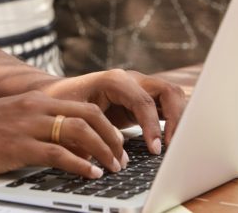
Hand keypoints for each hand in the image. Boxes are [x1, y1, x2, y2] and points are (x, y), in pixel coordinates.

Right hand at [0, 91, 128, 177]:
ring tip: (112, 168)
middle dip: (112, 138)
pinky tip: (90, 174)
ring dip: (103, 151)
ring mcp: (26, 125)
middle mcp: (34, 107)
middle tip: (122, 158)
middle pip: (89, 116)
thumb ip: (36, 125)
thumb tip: (64, 144)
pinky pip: (58, 153)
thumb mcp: (10, 120)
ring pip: (79, 132)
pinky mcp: (17, 145)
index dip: (107, 126)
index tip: (117, 144)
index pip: (83, 107)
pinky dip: (80, 165)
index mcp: (34, 99)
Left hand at [40, 69, 186, 155]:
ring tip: (175, 146)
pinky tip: (171, 141)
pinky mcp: (143, 100)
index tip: (155, 149)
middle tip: (172, 147)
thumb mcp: (70, 114)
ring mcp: (140, 88)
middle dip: (176, 119)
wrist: (59, 93)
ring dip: (179, 119)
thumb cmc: (62, 101)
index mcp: (114, 80)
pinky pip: (166, 106)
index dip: (152, 125)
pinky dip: (174, 121)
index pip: (144, 101)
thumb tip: (103, 157)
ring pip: (172, 96)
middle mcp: (131, 80)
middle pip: (167, 91)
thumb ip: (86, 132)